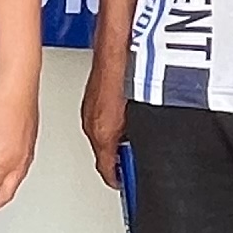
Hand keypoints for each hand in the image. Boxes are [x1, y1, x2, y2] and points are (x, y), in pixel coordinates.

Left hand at [0, 77, 38, 216]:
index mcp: (3, 161)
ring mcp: (28, 153)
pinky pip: (22, 171)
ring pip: (16, 184)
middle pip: (5, 194)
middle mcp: (19, 161)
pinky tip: (5, 176)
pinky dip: (12, 181)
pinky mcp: (31, 144)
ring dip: (2, 195)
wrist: (17, 84)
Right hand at [80, 68, 129, 192]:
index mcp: (101, 133)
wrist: (116, 47)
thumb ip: (136, 140)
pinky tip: (128, 116)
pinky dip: (114, 124)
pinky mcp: (93, 98)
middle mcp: (92, 124)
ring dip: (118, 141)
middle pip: (105, 155)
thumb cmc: (125, 73)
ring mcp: (91, 110)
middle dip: (120, 160)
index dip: (120, 180)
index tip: (127, 184)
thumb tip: (141, 153)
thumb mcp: (137, 117)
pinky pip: (103, 120)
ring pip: (104, 137)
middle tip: (135, 162)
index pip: (106, 170)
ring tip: (134, 139)